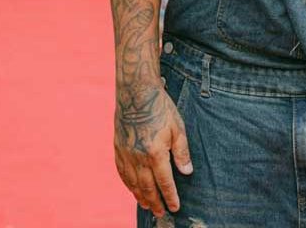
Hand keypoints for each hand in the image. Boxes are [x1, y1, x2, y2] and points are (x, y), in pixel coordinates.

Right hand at [114, 81, 192, 216]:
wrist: (136, 92)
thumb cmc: (160, 107)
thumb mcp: (177, 127)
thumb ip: (182, 152)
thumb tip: (187, 172)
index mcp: (155, 153)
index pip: (164, 182)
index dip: (170, 196)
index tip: (175, 207)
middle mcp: (138, 157)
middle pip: (147, 187)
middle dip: (155, 202)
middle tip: (161, 213)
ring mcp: (126, 154)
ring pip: (133, 183)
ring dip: (141, 197)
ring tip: (148, 206)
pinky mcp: (118, 148)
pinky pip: (122, 173)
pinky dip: (128, 184)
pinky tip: (133, 188)